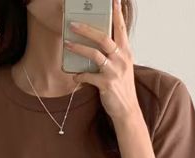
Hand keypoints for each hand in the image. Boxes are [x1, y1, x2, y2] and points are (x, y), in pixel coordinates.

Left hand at [64, 0, 139, 123]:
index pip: (120, 28)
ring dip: (78, 48)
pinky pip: (89, 76)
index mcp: (126, 52)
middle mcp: (122, 58)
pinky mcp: (107, 84)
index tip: (112, 0)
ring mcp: (114, 71)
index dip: (116, 13)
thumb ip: (113, 54)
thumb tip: (95, 43)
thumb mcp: (122, 66)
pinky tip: (75, 76)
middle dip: (87, 29)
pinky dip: (80, 75)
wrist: (127, 110)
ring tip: (67, 44)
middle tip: (73, 24)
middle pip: (103, 37)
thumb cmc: (122, 87)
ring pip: (94, 54)